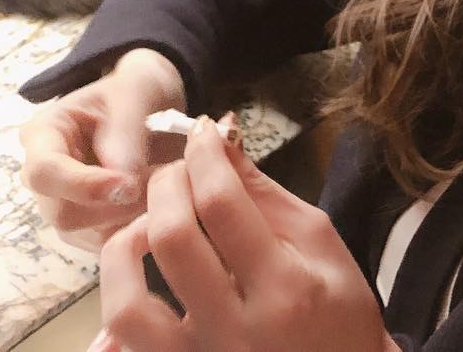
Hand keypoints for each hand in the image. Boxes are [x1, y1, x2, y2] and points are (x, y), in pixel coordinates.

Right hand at [19, 47, 188, 251]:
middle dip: (117, 205)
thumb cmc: (136, 91)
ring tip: (171, 188)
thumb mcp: (133, 94)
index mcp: (43, 137)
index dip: (84, 184)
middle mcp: (47, 179)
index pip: (45, 172)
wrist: (152, 102)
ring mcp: (66, 205)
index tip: (129, 184)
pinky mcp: (90, 226)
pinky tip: (166, 206)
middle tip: (164, 185)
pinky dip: (140, 230)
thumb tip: (121, 181)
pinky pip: (109, 243)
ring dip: (133, 218)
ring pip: (89, 235)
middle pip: (64, 213)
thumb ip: (125, 132)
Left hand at [93, 113, 401, 351]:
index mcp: (284, 288)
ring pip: (129, 305)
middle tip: (180, 169)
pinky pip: (126, 343)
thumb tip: (224, 141)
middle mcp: (236, 329)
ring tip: (147, 223)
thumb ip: (265, 193)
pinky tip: (141, 270)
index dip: (206, 156)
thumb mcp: (320, 239)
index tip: (203, 132)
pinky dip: (122, 298)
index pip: (224, 205)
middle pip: (173, 241)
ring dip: (127, 247)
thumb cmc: (340, 308)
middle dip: (168, 186)